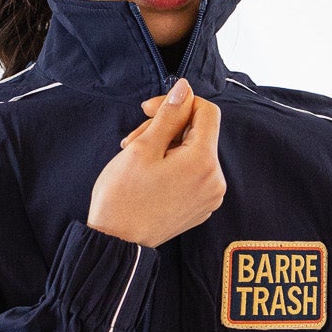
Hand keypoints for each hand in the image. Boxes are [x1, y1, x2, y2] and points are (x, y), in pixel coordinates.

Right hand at [85, 78, 224, 248]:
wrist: (116, 242)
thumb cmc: (123, 197)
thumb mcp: (143, 147)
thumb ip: (168, 114)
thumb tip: (184, 89)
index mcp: (203, 162)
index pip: (207, 112)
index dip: (178, 103)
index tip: (149, 110)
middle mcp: (215, 180)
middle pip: (199, 133)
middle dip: (167, 128)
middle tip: (133, 139)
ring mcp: (209, 197)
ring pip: (194, 153)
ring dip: (167, 147)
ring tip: (137, 158)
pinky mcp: (200, 207)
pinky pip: (193, 174)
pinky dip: (173, 167)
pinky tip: (149, 175)